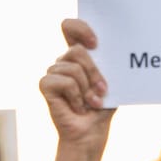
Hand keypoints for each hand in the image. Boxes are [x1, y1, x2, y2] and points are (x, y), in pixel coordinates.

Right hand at [41, 19, 113, 152]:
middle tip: (103, 90)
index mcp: (78, 55)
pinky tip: (78, 107)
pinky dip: (76, 97)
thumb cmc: (102, 108)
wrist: (91, 133)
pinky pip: (65, 82)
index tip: (95, 43)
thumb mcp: (110, 82)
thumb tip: (115, 52)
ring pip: (73, 68)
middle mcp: (63, 61)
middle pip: (76, 50)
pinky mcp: (45, 85)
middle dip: (94, 72)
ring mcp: (53, 73)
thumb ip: (107, 65)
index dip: (80, 27)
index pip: (70, 27)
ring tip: (91, 103)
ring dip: (87, 89)